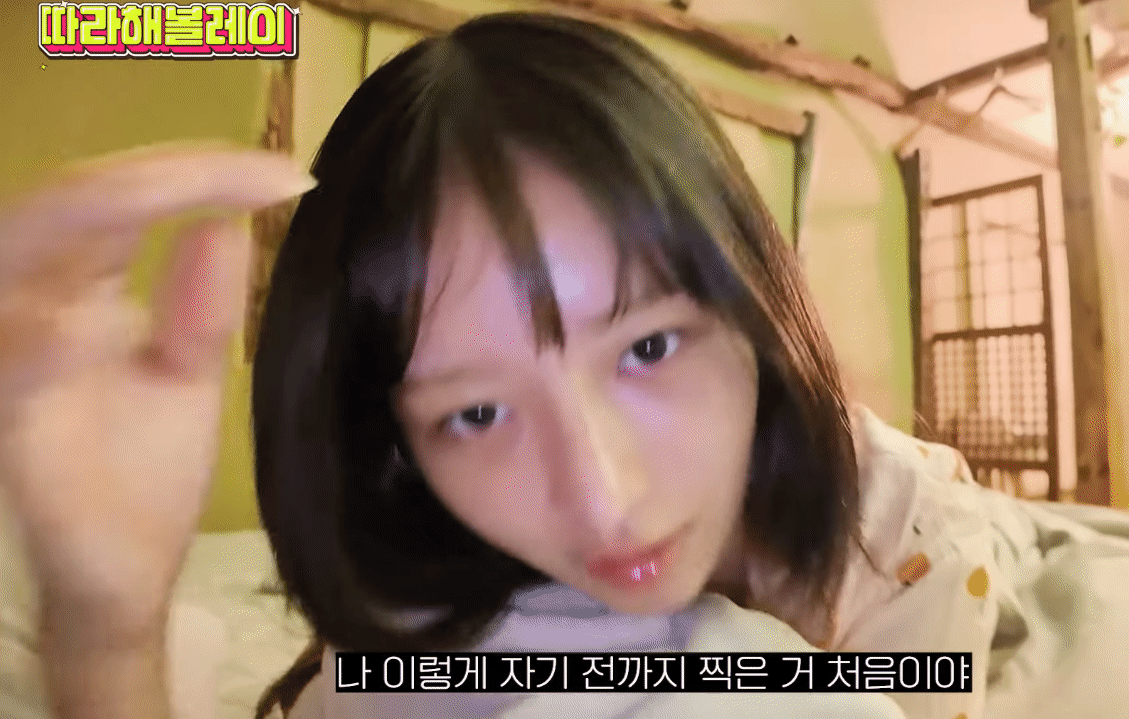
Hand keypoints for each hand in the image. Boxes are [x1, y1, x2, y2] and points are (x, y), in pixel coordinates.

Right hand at [0, 142, 314, 646]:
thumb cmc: (142, 474)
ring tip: (192, 189)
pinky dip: (44, 346)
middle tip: (256, 172)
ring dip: (100, 216)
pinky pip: (11, 380)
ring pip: (15, 261)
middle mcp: (26, 314)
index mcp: (72, 294)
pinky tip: (96, 317)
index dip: (194, 170)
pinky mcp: (11, 435)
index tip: (287, 173)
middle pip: (67, 203)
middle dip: (160, 174)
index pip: (117, 200)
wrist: (119, 577)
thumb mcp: (186, 375)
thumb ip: (197, 302)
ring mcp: (11, 370)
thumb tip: (224, 219)